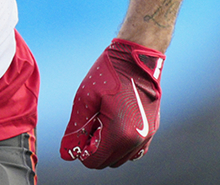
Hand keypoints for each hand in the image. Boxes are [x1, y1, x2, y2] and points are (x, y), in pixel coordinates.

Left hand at [60, 38, 164, 167]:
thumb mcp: (85, 98)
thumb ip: (76, 129)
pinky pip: (134, 150)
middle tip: (90, 123)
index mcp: (120, 133)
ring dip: (108, 147)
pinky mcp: (152, 129)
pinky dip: (121, 144)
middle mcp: (137, 139)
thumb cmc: (110, 73)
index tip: (80, 130)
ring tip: (102, 121)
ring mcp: (147, 135)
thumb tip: (67, 153)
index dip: (81, 150)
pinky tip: (114, 123)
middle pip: (107, 162)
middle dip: (94, 148)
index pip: (94, 160)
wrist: (138, 57)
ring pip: (121, 158)